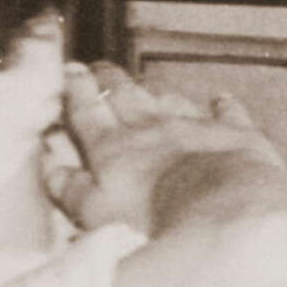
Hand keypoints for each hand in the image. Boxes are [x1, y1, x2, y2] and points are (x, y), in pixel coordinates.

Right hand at [46, 63, 269, 234]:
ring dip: (157, 92)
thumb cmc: (151, 219)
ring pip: (171, 100)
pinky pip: (228, 113)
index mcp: (111, 147)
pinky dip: (223, 104)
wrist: (223, 212)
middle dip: (110, 79)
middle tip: (102, 68)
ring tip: (148, 86)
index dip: (77, 89)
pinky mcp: (236, 134)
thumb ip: (68, 185)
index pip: (87, 111)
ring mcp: (195, 127)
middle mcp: (151, 128)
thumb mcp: (93, 212)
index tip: (72, 69)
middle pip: (125, 95)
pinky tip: (221, 98)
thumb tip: (50, 160)